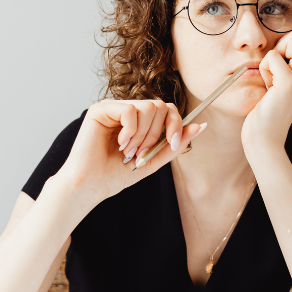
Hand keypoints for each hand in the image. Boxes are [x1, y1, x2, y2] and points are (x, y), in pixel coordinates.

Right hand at [53, 99, 205, 208]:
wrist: (91, 185)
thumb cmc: (115, 175)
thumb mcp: (153, 160)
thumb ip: (174, 144)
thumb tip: (200, 126)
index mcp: (139, 120)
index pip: (167, 109)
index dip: (176, 124)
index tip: (174, 144)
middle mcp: (127, 110)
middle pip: (161, 106)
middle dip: (157, 134)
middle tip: (141, 153)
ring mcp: (113, 107)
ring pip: (148, 107)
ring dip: (143, 135)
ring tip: (129, 152)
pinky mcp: (101, 109)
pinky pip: (131, 110)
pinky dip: (130, 131)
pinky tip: (119, 144)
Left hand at [241, 24, 291, 155]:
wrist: (266, 136)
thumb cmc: (269, 108)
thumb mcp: (284, 80)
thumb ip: (291, 59)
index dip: (291, 42)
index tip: (283, 65)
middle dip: (283, 44)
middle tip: (276, 70)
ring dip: (274, 56)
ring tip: (273, 78)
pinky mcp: (290, 83)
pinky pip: (272, 56)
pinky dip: (264, 69)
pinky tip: (268, 87)